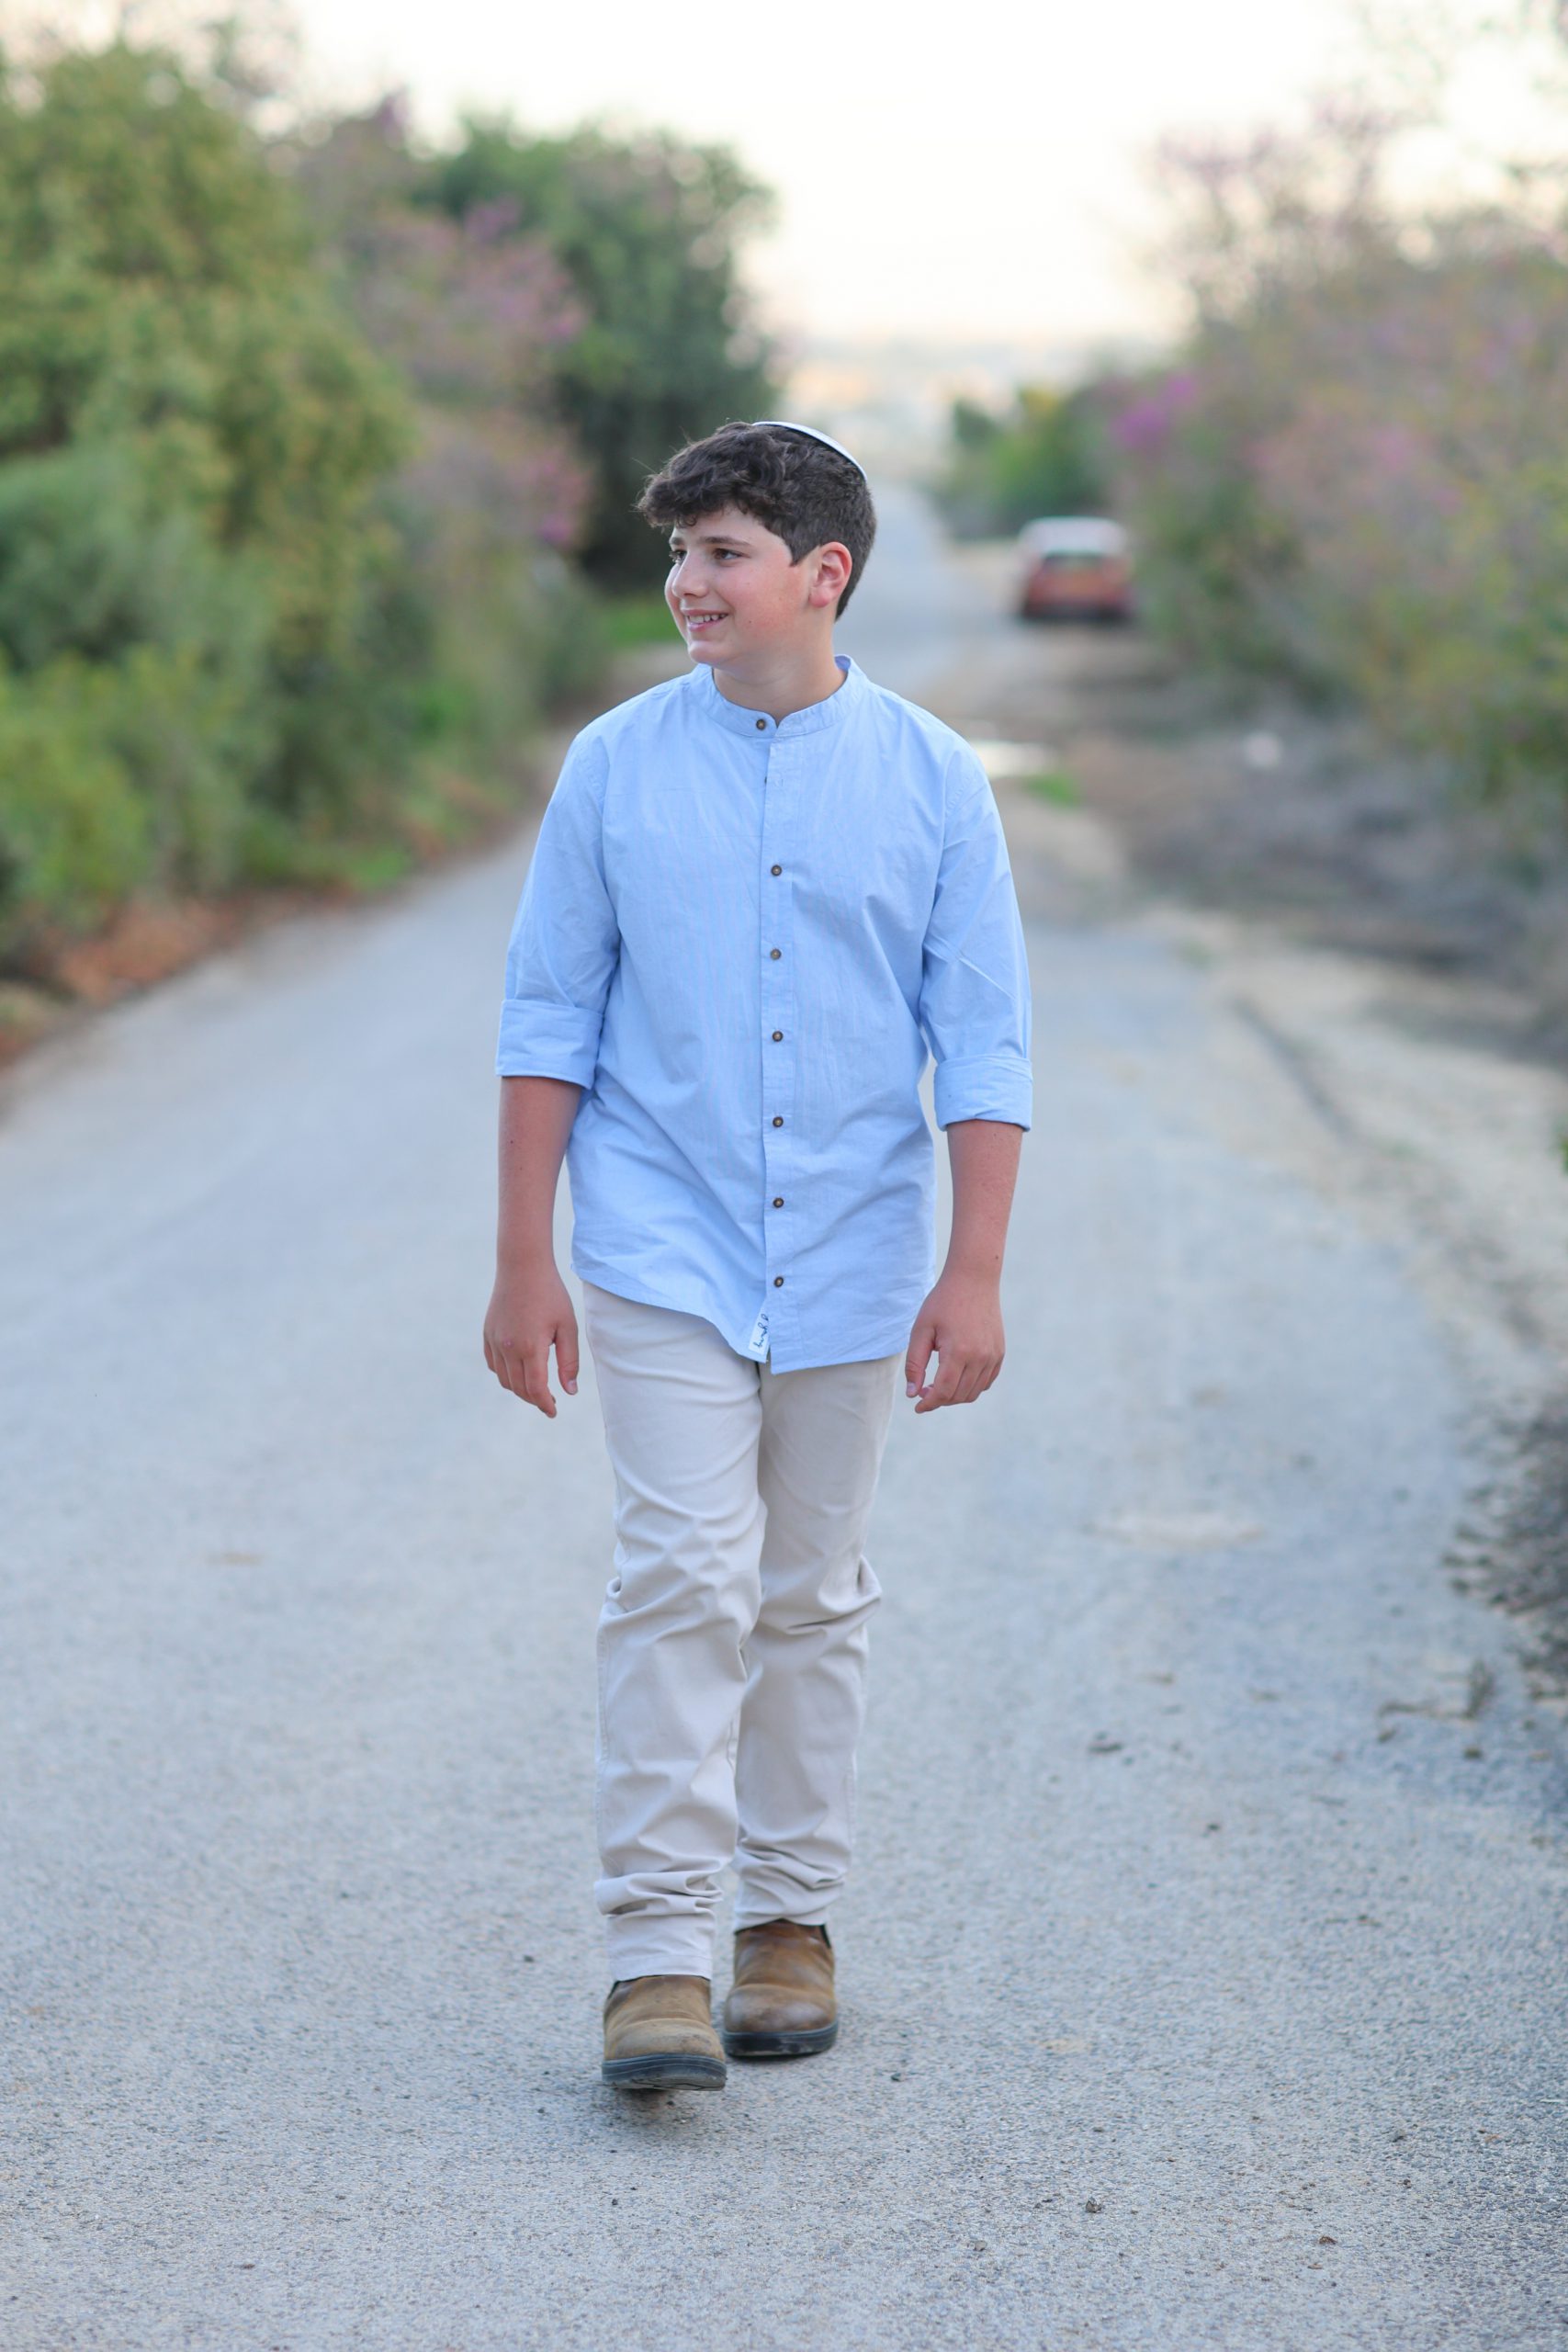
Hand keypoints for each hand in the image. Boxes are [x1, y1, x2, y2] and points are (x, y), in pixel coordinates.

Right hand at [484, 1260, 578, 1417]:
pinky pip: (493, 1365)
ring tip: (536, 1387)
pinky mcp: (487, 1334)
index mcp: (531, 1347)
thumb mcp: (567, 1327)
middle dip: (535, 1399)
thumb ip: (569, 1361)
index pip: (536, 1389)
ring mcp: (495, 1341)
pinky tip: (518, 1371)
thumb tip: (570, 1391)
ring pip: (504, 1379)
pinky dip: (505, 1374)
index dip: (545, 1405)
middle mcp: (508, 1348)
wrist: (522, 1267)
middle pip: (519, 1388)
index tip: (554, 1411)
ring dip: (519, 1389)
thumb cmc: (550, 1295)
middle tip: (550, 1401)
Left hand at [904, 1271, 1004, 1413]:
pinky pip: (986, 1382)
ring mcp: (993, 1356)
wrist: (974, 1280)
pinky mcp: (999, 1353)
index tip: (917, 1406)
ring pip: (973, 1392)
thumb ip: (915, 1364)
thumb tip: (912, 1393)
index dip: (929, 1403)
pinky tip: (956, 1376)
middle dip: (939, 1400)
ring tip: (938, 1384)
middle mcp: (980, 1357)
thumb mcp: (921, 1330)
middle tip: (923, 1391)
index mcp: (959, 1352)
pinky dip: (971, 1387)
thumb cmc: (943, 1302)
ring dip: (954, 1395)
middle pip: (958, 1395)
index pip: (944, 1392)